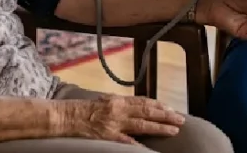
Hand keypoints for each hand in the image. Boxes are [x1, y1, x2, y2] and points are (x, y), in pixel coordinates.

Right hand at [59, 94, 185, 144]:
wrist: (65, 116)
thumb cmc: (83, 109)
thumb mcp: (103, 101)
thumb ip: (120, 105)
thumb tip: (134, 107)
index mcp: (118, 100)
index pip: (143, 102)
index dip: (158, 106)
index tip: (171, 109)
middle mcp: (119, 110)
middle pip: (147, 111)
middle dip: (165, 115)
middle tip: (180, 119)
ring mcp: (114, 123)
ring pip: (142, 124)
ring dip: (159, 127)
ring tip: (173, 130)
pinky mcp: (108, 136)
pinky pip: (125, 140)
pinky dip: (137, 143)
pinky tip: (148, 147)